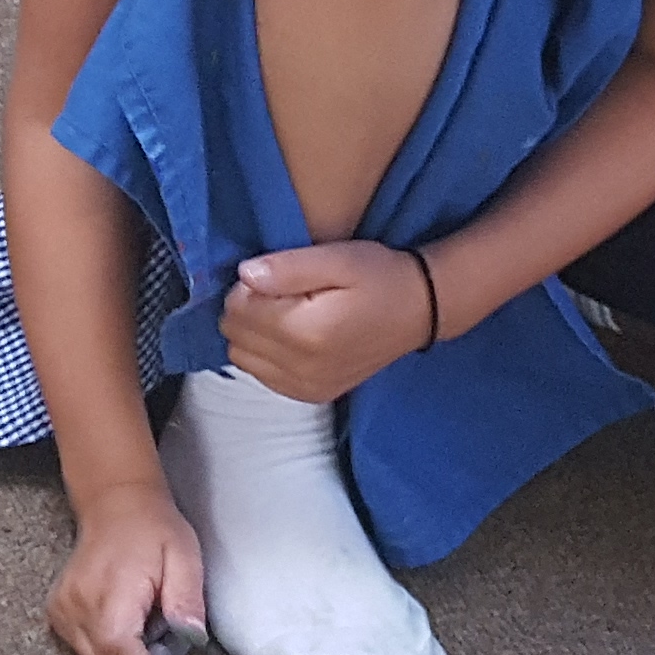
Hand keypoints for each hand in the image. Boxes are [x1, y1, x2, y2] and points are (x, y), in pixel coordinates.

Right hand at [46, 478, 206, 654]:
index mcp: (111, 592)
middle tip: (165, 652)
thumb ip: (186, 600)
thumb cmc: (153, 529)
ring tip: (146, 631)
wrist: (115, 504)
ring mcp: (63, 609)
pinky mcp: (57, 612)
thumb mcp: (184, 557)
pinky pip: (81, 649)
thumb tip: (190, 637)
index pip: (120, 654)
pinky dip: (106, 650)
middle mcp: (78, 604)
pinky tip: (125, 626)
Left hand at [220, 238, 433, 404]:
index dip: (247, 286)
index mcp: (305, 332)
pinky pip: (262, 376)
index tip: (275, 276)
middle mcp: (300, 368)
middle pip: (234, 336)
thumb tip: (244, 275)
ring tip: (286, 313)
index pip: (237, 309)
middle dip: (246, 310)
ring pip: (242, 358)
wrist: (419, 311)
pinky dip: (265, 355)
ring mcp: (305, 388)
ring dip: (252, 333)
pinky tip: (290, 336)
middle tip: (280, 292)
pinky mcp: (310, 395)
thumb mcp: (338, 258)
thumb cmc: (380, 278)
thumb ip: (288, 268)